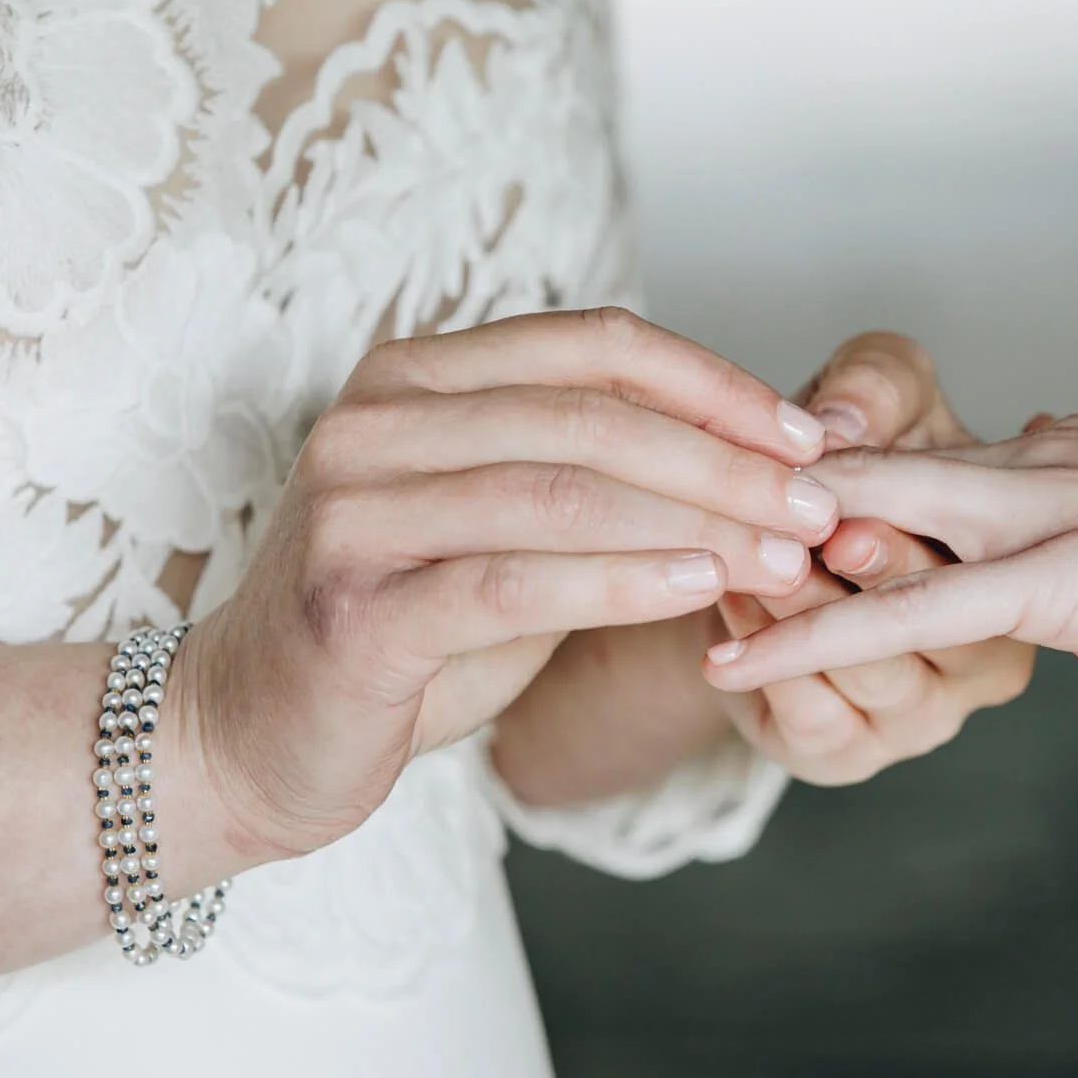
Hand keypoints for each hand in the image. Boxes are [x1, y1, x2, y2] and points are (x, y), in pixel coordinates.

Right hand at [170, 308, 837, 855]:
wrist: (257, 732)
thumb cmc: (409, 625)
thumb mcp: (513, 531)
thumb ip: (604, 479)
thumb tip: (769, 463)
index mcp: (419, 379)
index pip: (594, 345)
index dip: (715, 383)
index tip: (809, 436)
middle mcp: (376, 422)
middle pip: (590, 415)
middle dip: (726, 460)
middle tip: (819, 506)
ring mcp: (356, 511)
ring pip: (562, 492)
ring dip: (696, 522)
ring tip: (787, 557)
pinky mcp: (353, 609)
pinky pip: (514, 581)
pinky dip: (620, 580)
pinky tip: (698, 587)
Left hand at [702, 414, 1077, 694]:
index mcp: (1076, 450)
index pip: (926, 461)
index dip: (832, 487)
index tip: (753, 515)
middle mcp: (1048, 456)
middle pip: (870, 468)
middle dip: (769, 503)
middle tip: (665, 526)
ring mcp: (1056, 508)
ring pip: (870, 522)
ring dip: (766, 558)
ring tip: (662, 587)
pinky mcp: (1072, 579)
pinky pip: (912, 607)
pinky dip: (813, 634)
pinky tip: (735, 662)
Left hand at [712, 333, 1035, 783]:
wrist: (754, 563)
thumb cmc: (838, 476)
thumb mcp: (873, 399)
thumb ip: (877, 385)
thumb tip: (844, 413)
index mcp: (1014, 570)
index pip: (981, 556)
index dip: (914, 525)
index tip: (858, 501)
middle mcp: (985, 654)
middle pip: (936, 625)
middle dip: (871, 577)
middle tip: (820, 541)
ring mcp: (921, 714)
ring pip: (876, 674)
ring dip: (809, 617)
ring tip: (755, 566)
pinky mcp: (850, 752)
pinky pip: (820, 719)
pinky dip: (774, 664)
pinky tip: (733, 608)